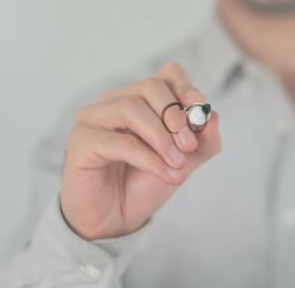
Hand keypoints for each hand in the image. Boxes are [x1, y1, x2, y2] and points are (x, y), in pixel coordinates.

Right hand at [60, 64, 220, 239]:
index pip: (166, 74)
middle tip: (189, 146)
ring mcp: (93, 119)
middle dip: (176, 116)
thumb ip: (203, 141)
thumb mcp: (184, 161)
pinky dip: (150, 159)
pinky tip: (167, 175)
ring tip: (178, 164)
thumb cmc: (145, 183)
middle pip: (149, 87)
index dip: (185, 87)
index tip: (199, 108)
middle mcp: (114, 102)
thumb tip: (213, 117)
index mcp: (141, 99)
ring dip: (162, 138)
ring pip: (131, 108)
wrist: (116, 219)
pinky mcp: (81, 142)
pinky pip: (120, 142)